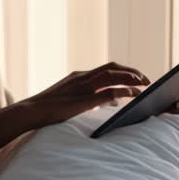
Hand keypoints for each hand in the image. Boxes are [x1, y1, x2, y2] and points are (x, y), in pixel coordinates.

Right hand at [0, 62, 148, 154]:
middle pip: (113, 68)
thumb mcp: (68, 99)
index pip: (106, 68)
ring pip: (115, 76)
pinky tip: (135, 95)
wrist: (32, 111)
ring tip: (145, 85)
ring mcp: (85, 87)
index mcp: (79, 76)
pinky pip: (111, 91)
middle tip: (145, 78)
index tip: (134, 75)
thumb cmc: (47, 110)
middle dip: (132, 71)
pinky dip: (125, 91)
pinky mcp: (86, 98)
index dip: (123, 70)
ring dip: (132, 78)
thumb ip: (85, 99)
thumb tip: (104, 103)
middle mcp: (83, 77)